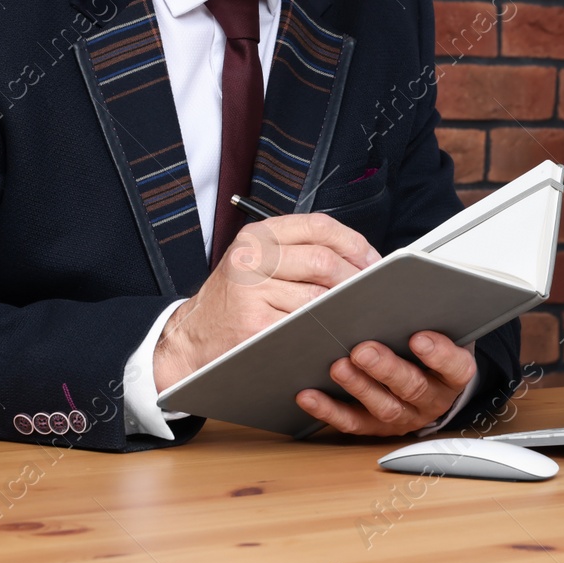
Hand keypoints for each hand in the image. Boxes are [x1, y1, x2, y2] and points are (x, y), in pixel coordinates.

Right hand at [154, 214, 379, 389]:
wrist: (190, 337)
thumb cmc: (234, 299)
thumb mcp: (257, 261)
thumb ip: (299, 251)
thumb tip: (360, 259)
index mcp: (258, 236)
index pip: (318, 226)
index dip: (353, 243)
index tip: (373, 261)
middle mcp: (251, 257)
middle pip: (322, 260)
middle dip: (355, 278)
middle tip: (372, 292)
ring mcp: (251, 292)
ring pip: (317, 296)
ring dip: (344, 307)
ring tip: (357, 312)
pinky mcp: (254, 325)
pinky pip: (303, 325)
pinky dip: (324, 329)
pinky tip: (333, 332)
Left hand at [296, 332, 475, 435]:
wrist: (426, 378)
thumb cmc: (428, 343)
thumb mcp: (439, 328)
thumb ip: (427, 316)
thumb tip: (400, 292)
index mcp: (453, 374)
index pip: (455, 367)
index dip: (439, 354)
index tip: (418, 337)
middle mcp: (431, 399)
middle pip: (413, 387)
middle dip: (386, 368)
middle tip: (363, 350)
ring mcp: (403, 416)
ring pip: (383, 407)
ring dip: (358, 387)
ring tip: (338, 367)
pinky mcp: (375, 427)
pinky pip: (352, 422)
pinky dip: (328, 410)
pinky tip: (309, 394)